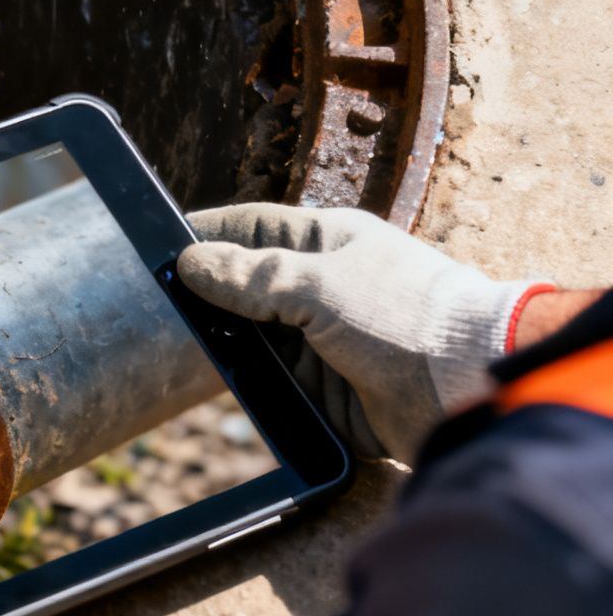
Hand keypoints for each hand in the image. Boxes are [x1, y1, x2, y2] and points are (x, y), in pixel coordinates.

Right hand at [179, 204, 539, 462]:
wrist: (466, 387)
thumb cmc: (407, 315)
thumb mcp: (319, 283)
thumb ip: (250, 276)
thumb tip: (188, 263)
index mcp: (325, 242)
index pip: (248, 228)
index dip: (202, 233)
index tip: (153, 244)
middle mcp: (318, 286)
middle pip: (240, 284)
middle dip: (202, 294)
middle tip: (150, 303)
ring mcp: (318, 337)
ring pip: (248, 335)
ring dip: (220, 341)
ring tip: (170, 343)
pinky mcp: (320, 386)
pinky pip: (267, 379)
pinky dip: (243, 379)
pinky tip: (212, 379)